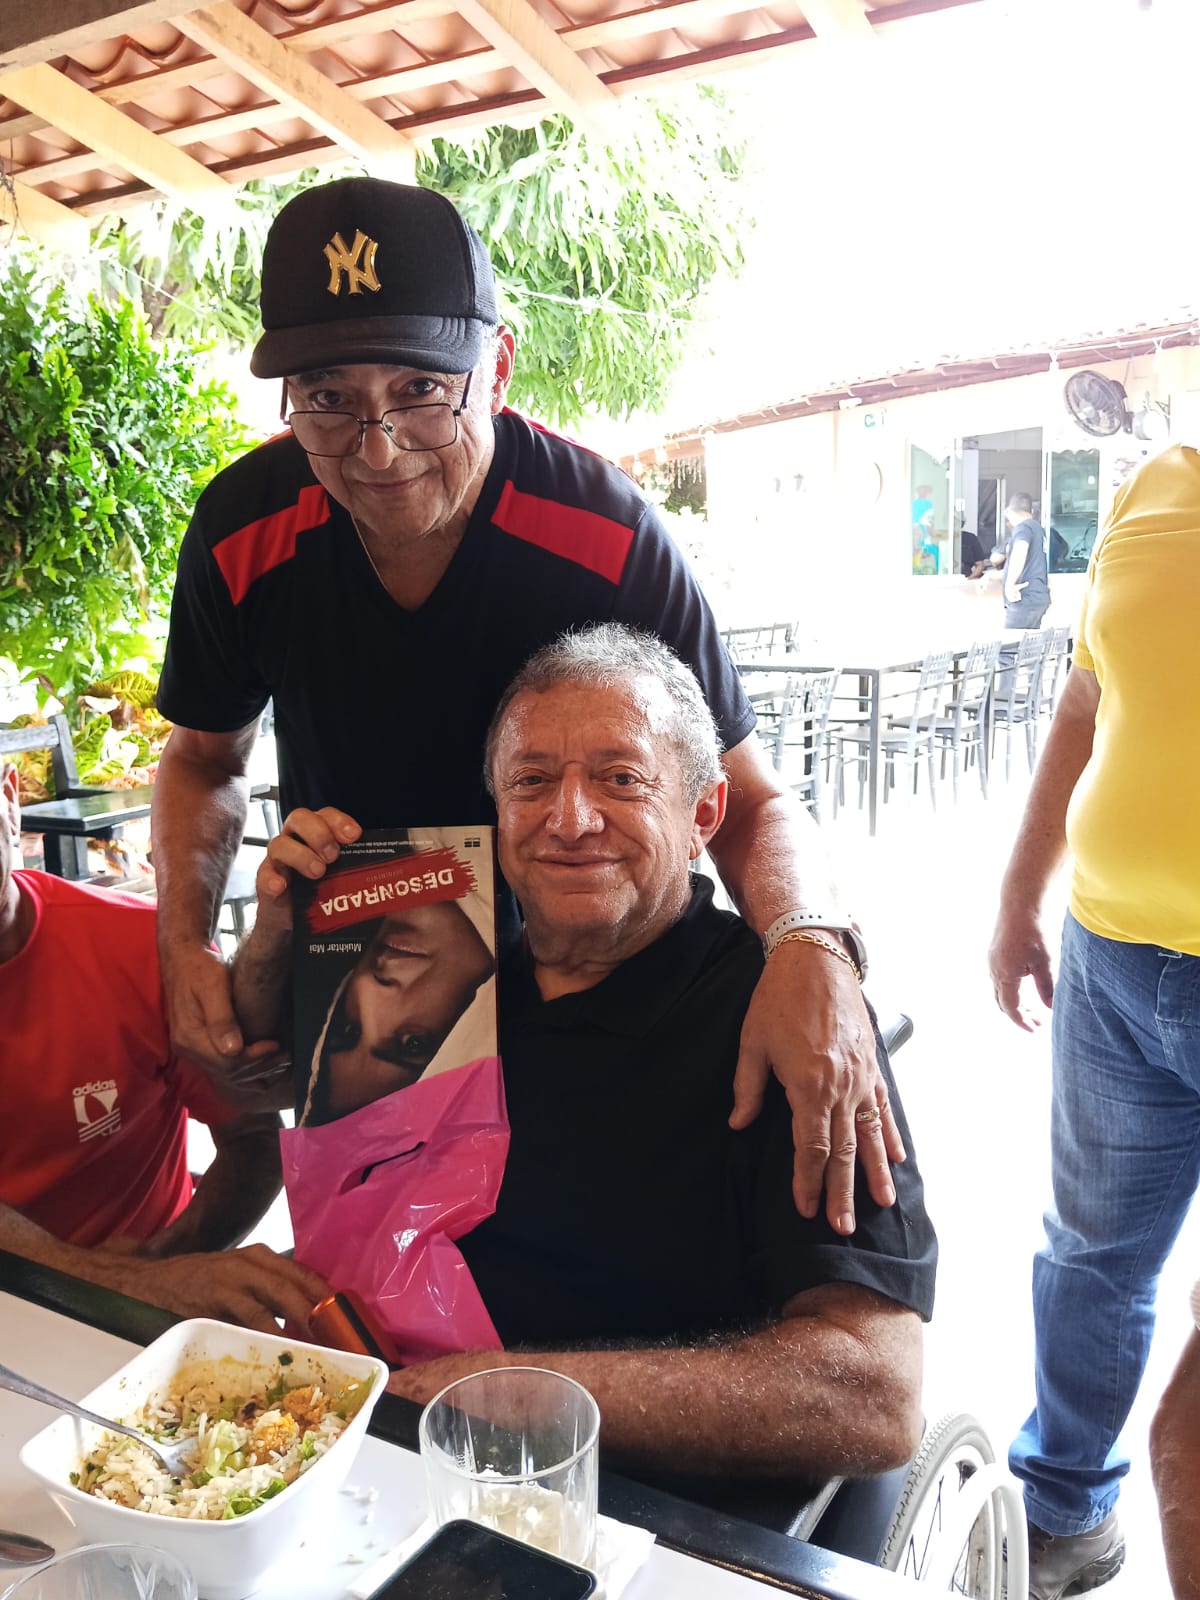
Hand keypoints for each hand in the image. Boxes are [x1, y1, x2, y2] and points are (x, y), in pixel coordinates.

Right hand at [103, 1245, 332, 1335]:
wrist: (146, 1281)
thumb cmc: (197, 1282)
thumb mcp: (237, 1276)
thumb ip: (267, 1291)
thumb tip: (303, 1319)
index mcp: (260, 1257)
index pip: (305, 1275)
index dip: (327, 1298)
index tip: (346, 1319)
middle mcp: (251, 1263)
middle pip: (298, 1287)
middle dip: (321, 1313)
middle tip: (339, 1338)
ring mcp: (233, 1280)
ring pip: (278, 1302)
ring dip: (300, 1326)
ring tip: (319, 1347)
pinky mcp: (215, 1300)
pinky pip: (248, 1321)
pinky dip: (268, 1336)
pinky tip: (280, 1350)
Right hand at [160, 941, 291, 1109]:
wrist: (181, 960)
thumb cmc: (199, 968)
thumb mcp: (212, 986)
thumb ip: (221, 1018)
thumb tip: (233, 1049)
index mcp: (190, 1036)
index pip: (226, 1062)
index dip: (253, 1058)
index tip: (275, 1046)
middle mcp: (186, 1048)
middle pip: (226, 1072)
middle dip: (257, 1067)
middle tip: (284, 1056)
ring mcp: (189, 1049)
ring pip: (223, 1074)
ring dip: (251, 1072)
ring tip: (277, 1063)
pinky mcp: (195, 1045)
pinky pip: (219, 1067)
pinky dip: (240, 1071)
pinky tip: (258, 1071)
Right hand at [254, 807, 362, 937]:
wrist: (297, 923)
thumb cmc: (325, 892)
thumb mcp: (347, 876)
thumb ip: (366, 867)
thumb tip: (404, 866)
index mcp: (317, 833)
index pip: (325, 814)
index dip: (338, 821)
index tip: (354, 835)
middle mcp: (295, 839)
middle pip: (299, 818)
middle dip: (318, 833)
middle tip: (333, 855)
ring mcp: (278, 860)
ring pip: (279, 843)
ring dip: (300, 855)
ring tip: (318, 872)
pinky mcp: (265, 882)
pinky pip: (262, 875)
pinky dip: (271, 879)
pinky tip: (281, 887)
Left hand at [729, 942, 903, 1232]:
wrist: (816, 957)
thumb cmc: (778, 998)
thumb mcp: (752, 1042)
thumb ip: (748, 1088)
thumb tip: (739, 1124)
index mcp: (809, 1085)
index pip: (810, 1146)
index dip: (807, 1181)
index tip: (805, 1209)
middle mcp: (841, 1086)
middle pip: (843, 1150)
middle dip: (842, 1192)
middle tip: (844, 1227)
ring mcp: (862, 1077)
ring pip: (870, 1135)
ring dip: (875, 1172)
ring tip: (882, 1203)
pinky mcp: (872, 1066)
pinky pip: (884, 1108)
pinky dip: (891, 1135)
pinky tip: (899, 1157)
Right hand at [989, 900, 1053, 1029]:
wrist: (1020, 904)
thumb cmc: (1034, 932)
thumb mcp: (1045, 962)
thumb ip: (1047, 988)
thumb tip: (1050, 1007)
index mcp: (1004, 975)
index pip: (1011, 1008)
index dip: (1023, 1021)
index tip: (1036, 1029)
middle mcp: (994, 970)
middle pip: (1002, 1002)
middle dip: (1020, 1014)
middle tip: (1038, 1021)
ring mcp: (992, 961)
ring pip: (1000, 991)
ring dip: (1015, 1002)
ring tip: (1035, 1007)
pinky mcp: (995, 952)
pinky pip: (999, 979)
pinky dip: (1011, 989)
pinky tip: (1025, 985)